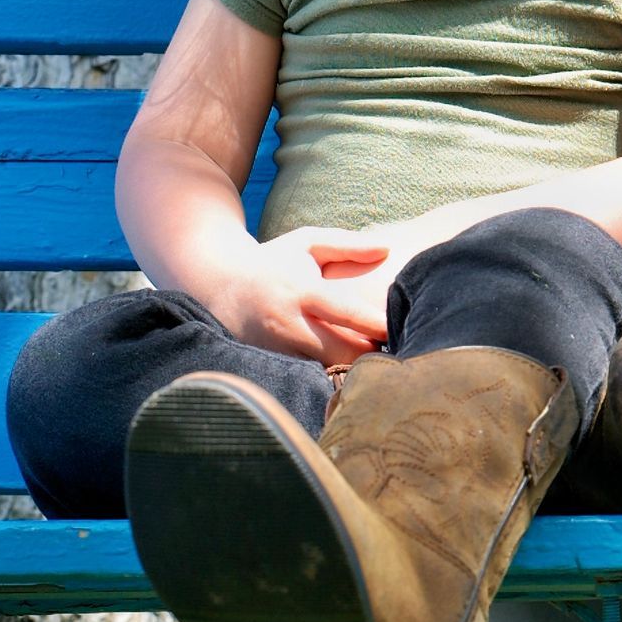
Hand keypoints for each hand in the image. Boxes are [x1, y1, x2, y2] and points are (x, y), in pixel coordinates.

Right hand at [204, 226, 393, 364]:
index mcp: (301, 292)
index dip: (375, 324)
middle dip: (369, 354)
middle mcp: (288, 325)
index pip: (345, 313)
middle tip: (391, 347)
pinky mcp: (272, 367)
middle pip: (340, 353)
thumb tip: (386, 248)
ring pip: (326, 371)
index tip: (398, 328)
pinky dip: (330, 375)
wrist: (222, 287)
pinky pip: (310, 378)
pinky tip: (346, 367)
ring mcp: (278, 351)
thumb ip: (347, 244)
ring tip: (373, 360)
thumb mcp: (307, 242)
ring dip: (351, 368)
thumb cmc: (276, 261)